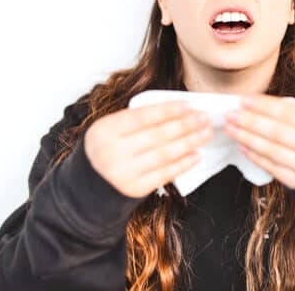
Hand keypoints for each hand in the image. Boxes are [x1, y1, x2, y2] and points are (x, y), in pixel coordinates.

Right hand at [83, 101, 212, 197]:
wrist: (90, 183)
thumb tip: (178, 110)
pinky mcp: (135, 189)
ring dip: (190, 142)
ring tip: (205, 133)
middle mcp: (113, 152)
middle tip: (204, 118)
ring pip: (164, 154)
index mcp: (105, 130)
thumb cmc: (107, 148)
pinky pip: (165, 174)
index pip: (142, 116)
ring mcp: (124, 172)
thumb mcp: (111, 128)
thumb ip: (137, 119)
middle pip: (157, 135)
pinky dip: (183, 164)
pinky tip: (197, 154)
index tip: (189, 104)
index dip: (168, 110)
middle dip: (185, 125)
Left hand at [224, 95, 294, 188]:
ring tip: (231, 128)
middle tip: (231, 114)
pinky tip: (242, 145)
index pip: (290, 113)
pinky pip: (271, 166)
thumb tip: (260, 106)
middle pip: (277, 131)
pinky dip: (254, 155)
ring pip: (271, 149)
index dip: (264, 105)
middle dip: (250, 121)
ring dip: (247, 137)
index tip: (244, 100)